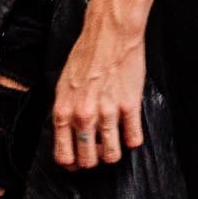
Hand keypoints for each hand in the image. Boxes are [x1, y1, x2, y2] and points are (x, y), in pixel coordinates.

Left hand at [51, 8, 145, 168]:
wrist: (109, 34)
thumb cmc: (86, 55)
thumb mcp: (64, 85)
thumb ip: (65, 112)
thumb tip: (69, 134)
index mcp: (64, 111)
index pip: (63, 155)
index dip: (72, 164)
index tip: (79, 162)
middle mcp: (84, 116)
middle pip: (88, 160)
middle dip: (94, 160)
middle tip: (100, 150)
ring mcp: (107, 113)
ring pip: (112, 156)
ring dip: (114, 153)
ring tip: (116, 142)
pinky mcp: (130, 107)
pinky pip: (134, 140)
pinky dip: (133, 140)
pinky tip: (130, 130)